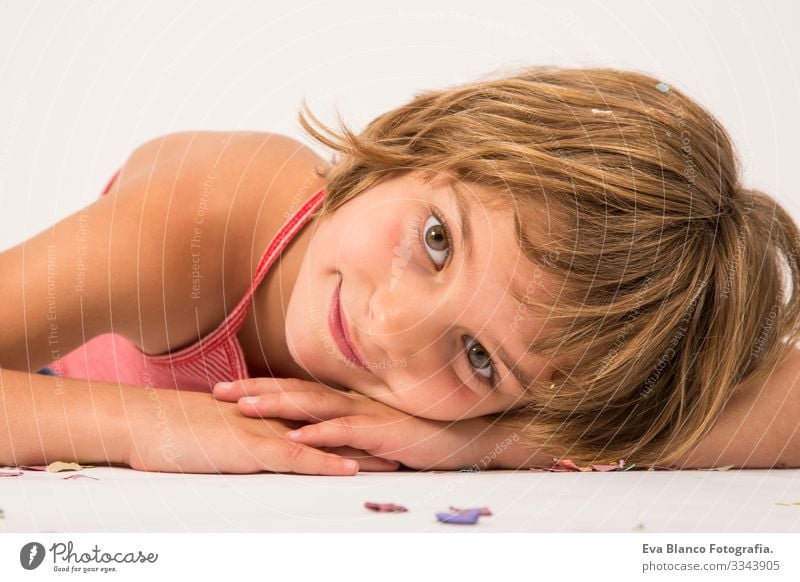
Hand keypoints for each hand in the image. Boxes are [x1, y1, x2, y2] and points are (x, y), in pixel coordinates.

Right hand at [123, 387, 398, 474]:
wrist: (142, 420)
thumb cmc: (174, 429)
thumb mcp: (217, 429)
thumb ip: (244, 431)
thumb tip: (259, 443)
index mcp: (268, 413)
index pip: (319, 417)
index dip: (352, 424)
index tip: (382, 431)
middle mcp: (273, 418)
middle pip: (332, 426)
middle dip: (369, 435)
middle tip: (404, 443)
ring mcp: (264, 431)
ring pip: (323, 440)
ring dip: (360, 451)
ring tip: (396, 459)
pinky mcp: (250, 449)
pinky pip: (296, 457)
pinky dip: (325, 463)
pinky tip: (351, 470)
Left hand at [212, 378, 491, 470]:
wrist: (458, 438)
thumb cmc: (412, 434)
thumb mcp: (369, 429)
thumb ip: (341, 427)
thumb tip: (307, 433)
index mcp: (343, 399)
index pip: (295, 388)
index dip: (260, 385)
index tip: (226, 386)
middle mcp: (349, 400)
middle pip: (295, 390)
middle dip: (256, 389)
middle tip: (219, 390)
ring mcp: (365, 413)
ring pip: (314, 405)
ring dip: (279, 405)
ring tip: (246, 406)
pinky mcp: (381, 431)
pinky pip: (346, 431)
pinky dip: (320, 434)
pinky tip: (297, 437)